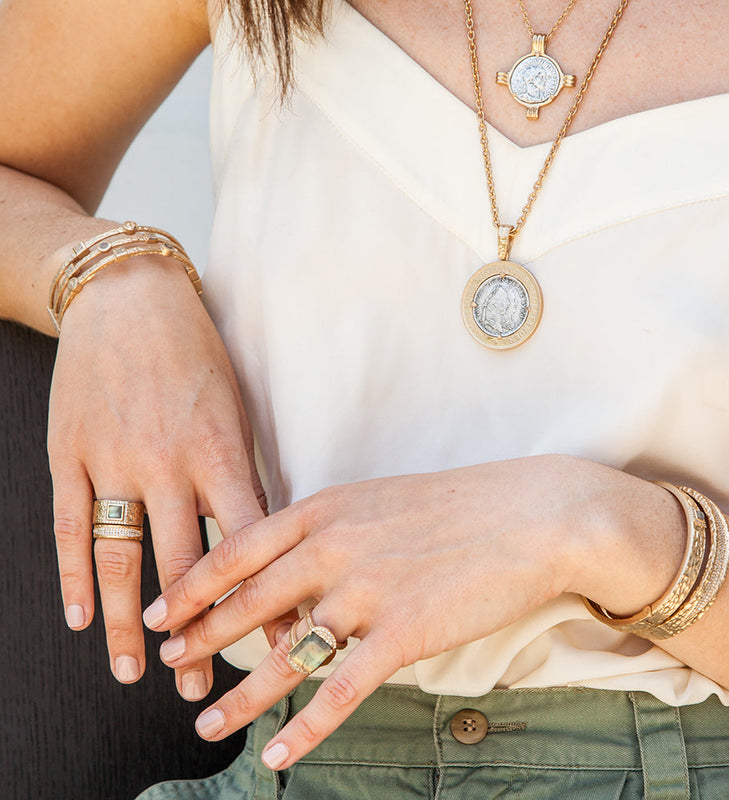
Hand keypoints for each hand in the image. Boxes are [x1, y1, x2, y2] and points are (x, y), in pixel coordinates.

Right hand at [48, 255, 266, 696]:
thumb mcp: (236, 407)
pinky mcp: (70, 453)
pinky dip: (75, 575)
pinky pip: (71, 526)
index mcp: (220, 451)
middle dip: (195, 631)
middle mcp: (167, 463)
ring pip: (122, 559)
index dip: (266, 600)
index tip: (281, 648)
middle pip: (184, 566)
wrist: (128, 298)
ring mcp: (113, 460)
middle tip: (200, 686)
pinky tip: (81, 616)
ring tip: (134, 672)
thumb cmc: (197, 353)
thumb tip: (261, 538)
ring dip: (129, 623)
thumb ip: (241, 472)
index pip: (249, 544)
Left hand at [142, 455, 677, 767]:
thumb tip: (298, 564)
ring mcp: (367, 590)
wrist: (533, 515)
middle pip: (247, 602)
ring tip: (208, 720)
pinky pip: (340, 690)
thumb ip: (335, 526)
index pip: (239, 548)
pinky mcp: (404, 633)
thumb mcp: (382, 499)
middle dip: (201, 637)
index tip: (165, 609)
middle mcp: (335, 547)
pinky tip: (279, 752)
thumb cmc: (461, 504)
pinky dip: (305, 727)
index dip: (194, 584)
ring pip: (283, 653)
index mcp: (327, 509)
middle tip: (170, 664)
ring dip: (240, 694)